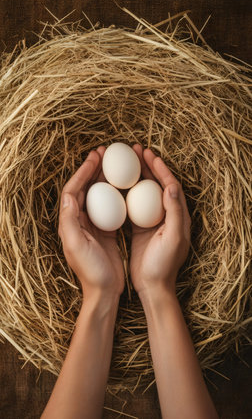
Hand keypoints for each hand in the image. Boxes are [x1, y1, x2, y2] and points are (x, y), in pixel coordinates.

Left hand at [58, 147, 124, 298]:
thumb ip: (70, 220)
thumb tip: (69, 194)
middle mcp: (80, 221)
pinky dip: (117, 194)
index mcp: (71, 222)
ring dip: (105, 178)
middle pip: (86, 188)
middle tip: (106, 153)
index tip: (96, 157)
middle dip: (94, 169)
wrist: (104, 292)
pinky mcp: (106, 232)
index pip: (74, 189)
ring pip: (99, 195)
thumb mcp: (77, 246)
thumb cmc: (91, 271)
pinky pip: (111, 207)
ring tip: (116, 164)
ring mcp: (94, 226)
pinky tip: (127, 186)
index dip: (83, 171)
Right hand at [130, 144, 190, 295]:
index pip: (170, 184)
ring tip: (125, 162)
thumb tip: (171, 186)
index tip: (148, 154)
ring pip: (144, 192)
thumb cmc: (164, 264)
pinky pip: (133, 204)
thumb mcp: (173, 238)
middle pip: (157, 184)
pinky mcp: (140, 228)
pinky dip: (126, 192)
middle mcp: (166, 215)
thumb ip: (175, 212)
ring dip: (136, 175)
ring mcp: (152, 221)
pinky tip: (115, 185)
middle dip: (147, 166)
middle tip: (135, 150)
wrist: (153, 287)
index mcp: (177, 215)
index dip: (160, 168)